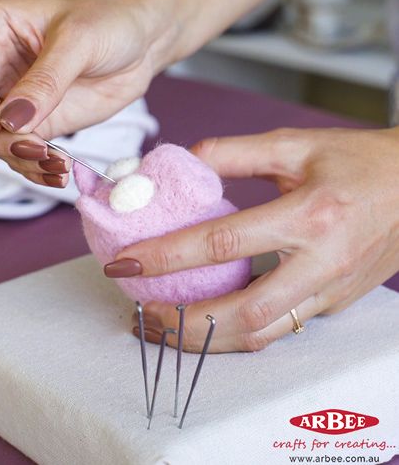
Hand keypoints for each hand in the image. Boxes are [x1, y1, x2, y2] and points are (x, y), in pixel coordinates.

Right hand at [0, 0, 165, 185]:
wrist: (140, 45)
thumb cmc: (109, 22)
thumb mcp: (79, 41)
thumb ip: (45, 81)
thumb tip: (10, 121)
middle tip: (37, 148)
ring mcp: (13, 99)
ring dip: (19, 159)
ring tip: (58, 164)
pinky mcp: (37, 124)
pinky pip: (21, 153)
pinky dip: (36, 169)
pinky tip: (59, 172)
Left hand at [112, 127, 398, 352]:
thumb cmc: (359, 162)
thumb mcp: (295, 145)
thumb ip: (233, 152)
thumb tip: (181, 164)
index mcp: (311, 214)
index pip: (223, 242)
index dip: (167, 255)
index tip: (126, 263)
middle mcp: (323, 261)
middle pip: (242, 313)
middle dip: (182, 322)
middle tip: (141, 314)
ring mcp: (332, 291)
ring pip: (261, 335)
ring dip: (206, 341)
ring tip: (164, 329)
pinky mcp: (334, 304)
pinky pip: (279, 330)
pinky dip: (236, 334)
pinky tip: (207, 324)